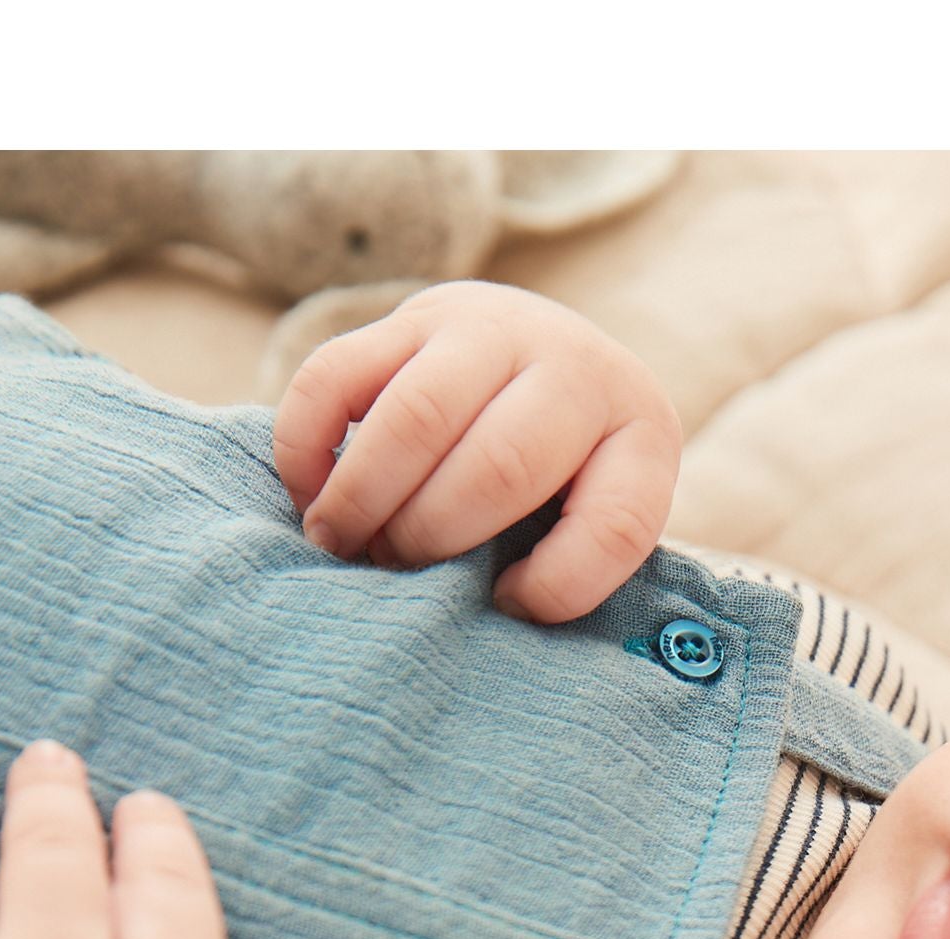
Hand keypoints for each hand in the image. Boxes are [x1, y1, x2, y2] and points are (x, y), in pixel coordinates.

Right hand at [272, 279, 683, 624]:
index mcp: (641, 432)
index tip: (508, 604)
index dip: (558, 586)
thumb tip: (485, 609)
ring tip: (340, 546)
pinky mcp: (409, 318)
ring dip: (366, 496)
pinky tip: (310, 495)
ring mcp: (487, 327)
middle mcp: (572, 365)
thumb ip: (568, 560)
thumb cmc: (568, 476)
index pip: (615, 523)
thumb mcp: (597, 514)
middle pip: (501, 465)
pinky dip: (308, 444)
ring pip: (417, 415)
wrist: (546, 357)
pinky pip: (336, 374)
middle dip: (435, 538)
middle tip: (393, 575)